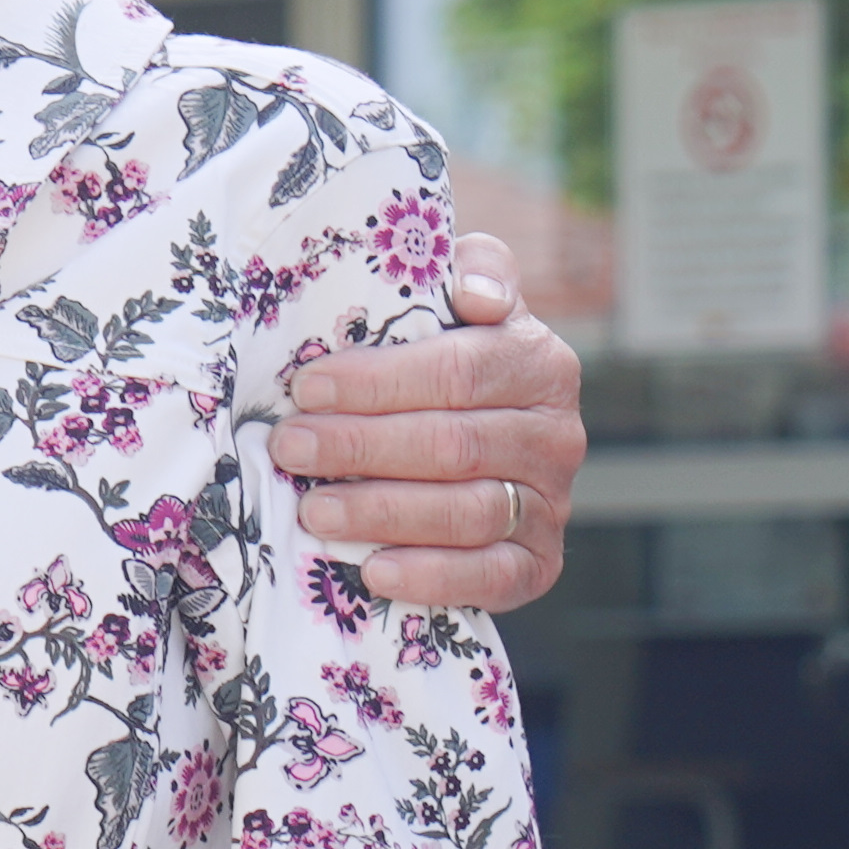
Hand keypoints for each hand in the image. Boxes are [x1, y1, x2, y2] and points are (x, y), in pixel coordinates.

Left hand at [276, 232, 578, 613]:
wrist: (475, 428)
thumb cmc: (440, 357)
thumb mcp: (455, 298)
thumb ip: (472, 269)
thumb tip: (475, 294)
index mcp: (539, 362)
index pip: (458, 372)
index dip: (379, 382)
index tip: (307, 387)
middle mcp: (557, 435)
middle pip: (454, 445)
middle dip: (361, 447)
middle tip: (292, 448)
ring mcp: (552, 504)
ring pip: (467, 512)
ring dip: (383, 513)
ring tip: (314, 512)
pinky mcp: (539, 564)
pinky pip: (492, 579)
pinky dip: (434, 578)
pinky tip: (374, 571)